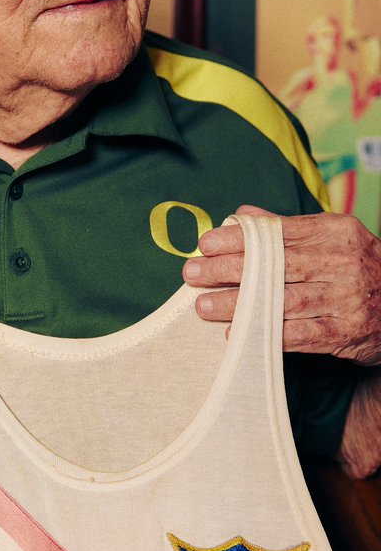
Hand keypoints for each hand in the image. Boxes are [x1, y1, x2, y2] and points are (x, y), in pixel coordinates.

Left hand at [182, 205, 380, 365]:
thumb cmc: (358, 268)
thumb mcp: (333, 239)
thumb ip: (288, 228)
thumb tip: (242, 215)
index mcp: (336, 232)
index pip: (278, 234)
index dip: (238, 239)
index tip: (205, 244)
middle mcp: (342, 263)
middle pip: (275, 265)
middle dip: (228, 269)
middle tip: (192, 273)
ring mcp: (346, 299)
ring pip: (282, 301)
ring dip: (239, 305)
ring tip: (204, 305)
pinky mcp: (346, 333)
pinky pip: (299, 334)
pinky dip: (266, 334)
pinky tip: (237, 334)